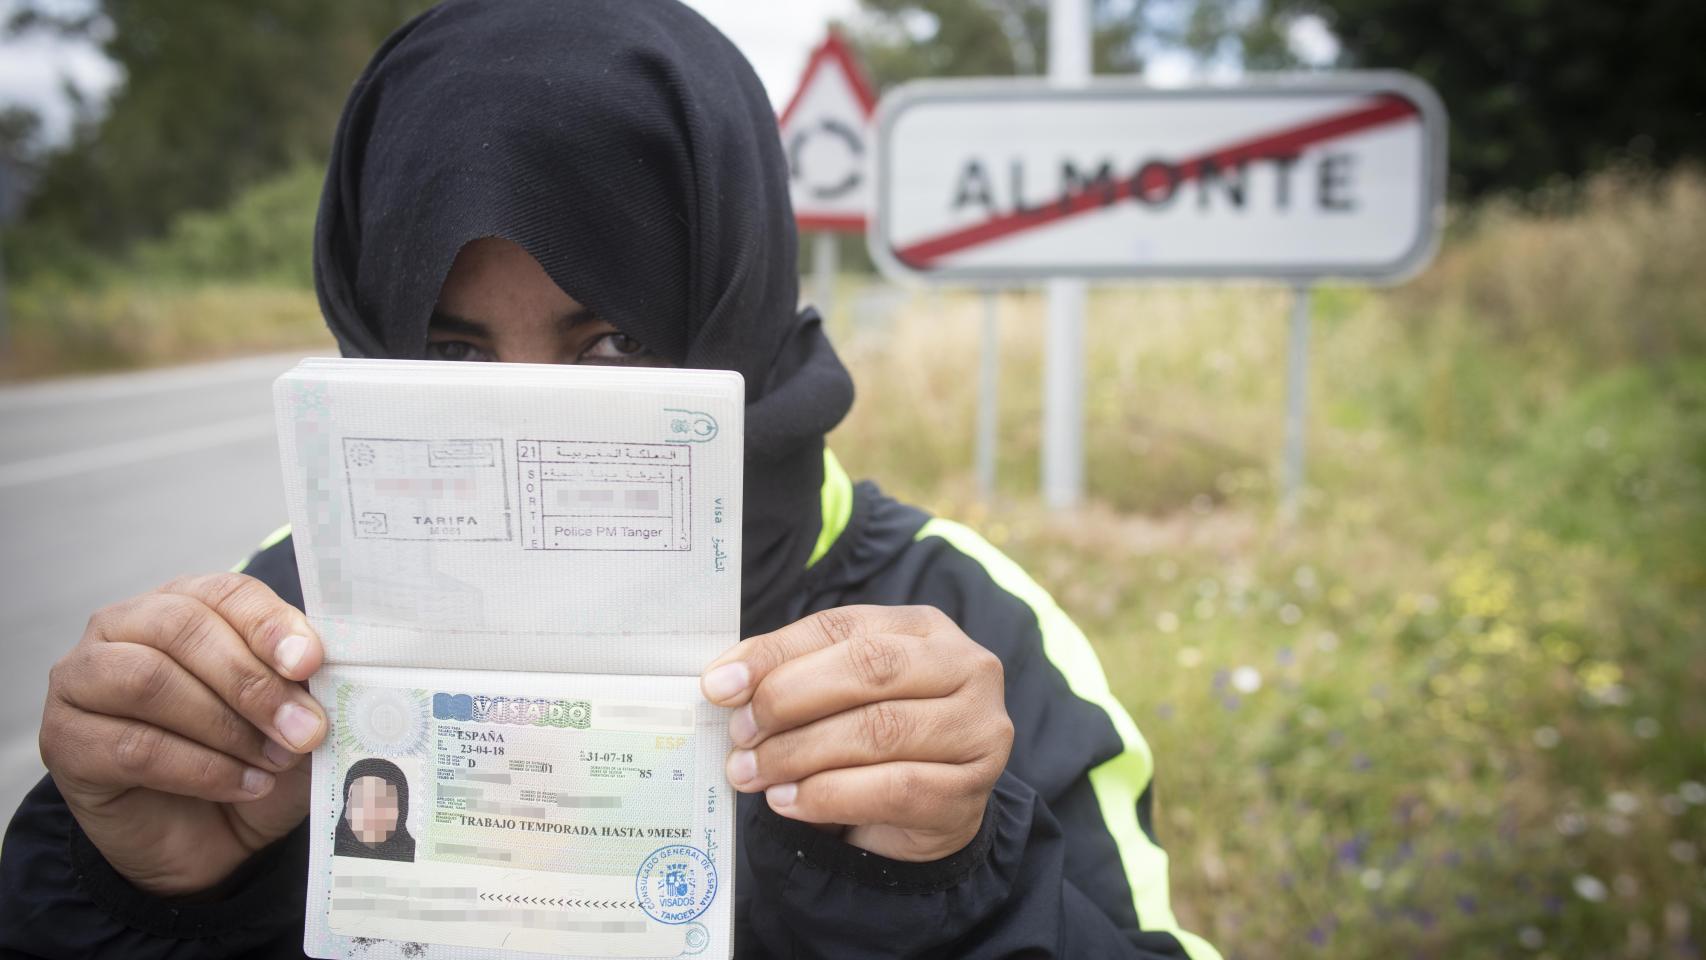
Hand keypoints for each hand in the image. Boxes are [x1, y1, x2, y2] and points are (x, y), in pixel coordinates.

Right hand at [40, 573, 327, 895]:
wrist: (210, 840)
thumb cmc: (253, 757)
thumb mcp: (293, 716)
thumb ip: (305, 685)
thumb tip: (327, 668)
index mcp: (186, 602)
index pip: (225, 591)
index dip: (270, 624)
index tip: (312, 663)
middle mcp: (124, 627)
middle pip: (183, 628)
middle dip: (252, 681)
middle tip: (306, 729)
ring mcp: (83, 680)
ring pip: (148, 680)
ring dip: (224, 725)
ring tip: (275, 760)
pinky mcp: (66, 740)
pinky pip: (132, 746)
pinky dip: (200, 769)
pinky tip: (244, 784)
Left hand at [700, 605, 1011, 861]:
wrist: (930, 812)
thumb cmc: (875, 738)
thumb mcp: (838, 694)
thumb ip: (791, 677)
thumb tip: (724, 682)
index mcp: (925, 627)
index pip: (842, 626)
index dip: (776, 653)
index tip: (720, 685)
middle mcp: (965, 667)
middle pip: (868, 669)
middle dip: (789, 700)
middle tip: (739, 733)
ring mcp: (977, 728)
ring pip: (879, 730)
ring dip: (800, 753)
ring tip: (752, 772)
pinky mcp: (970, 790)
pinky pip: (894, 789)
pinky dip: (829, 795)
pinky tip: (788, 800)